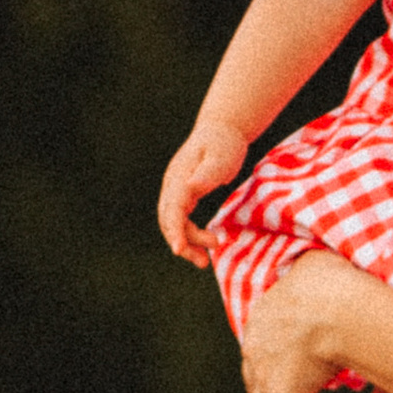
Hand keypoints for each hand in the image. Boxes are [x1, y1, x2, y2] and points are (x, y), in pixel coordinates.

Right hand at [159, 116, 252, 261]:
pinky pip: (181, 219)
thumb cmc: (224, 143)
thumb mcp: (221, 157)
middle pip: (168, 220)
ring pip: (173, 223)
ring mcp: (176, 190)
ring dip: (186, 242)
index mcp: (179, 178)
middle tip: (203, 262)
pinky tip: (206, 243)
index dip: (175, 230)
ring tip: (206, 260)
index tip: (178, 250)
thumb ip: (208, 173)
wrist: (221, 130)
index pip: (173, 209)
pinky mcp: (184, 195)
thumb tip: (192, 188)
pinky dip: (190, 234)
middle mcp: (173, 185)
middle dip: (182, 243)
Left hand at [241, 253, 351, 392]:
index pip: (263, 339)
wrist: (333, 307)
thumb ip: (318, 269)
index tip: (284, 362)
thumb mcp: (320, 265)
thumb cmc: (335, 281)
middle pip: (256, 372)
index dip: (273, 353)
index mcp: (265, 313)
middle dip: (264, 386)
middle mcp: (257, 344)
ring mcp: (266, 373)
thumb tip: (328, 261)